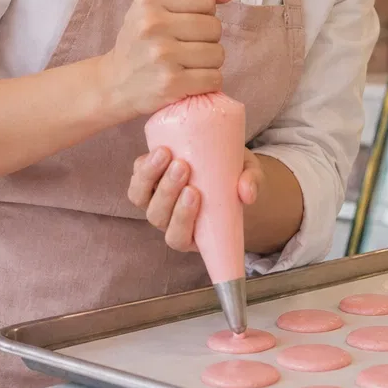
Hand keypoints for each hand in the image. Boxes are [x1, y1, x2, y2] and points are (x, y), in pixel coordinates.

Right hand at [93, 0, 233, 120]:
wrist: (115, 83)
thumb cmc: (142, 40)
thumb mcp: (156, 6)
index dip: (204, 12)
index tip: (186, 22)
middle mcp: (153, 24)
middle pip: (215, 27)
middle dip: (207, 38)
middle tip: (186, 46)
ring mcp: (162, 55)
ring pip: (218, 53)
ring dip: (209, 62)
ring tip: (188, 63)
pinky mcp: (171, 83)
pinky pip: (214, 78)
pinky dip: (208, 81)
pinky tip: (190, 80)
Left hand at [127, 146, 264, 251]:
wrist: (223, 160)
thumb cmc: (237, 179)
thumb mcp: (250, 178)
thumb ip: (251, 183)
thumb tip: (248, 193)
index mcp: (192, 232)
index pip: (179, 237)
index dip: (181, 220)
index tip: (195, 194)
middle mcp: (169, 220)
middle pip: (158, 216)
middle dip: (168, 191)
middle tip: (183, 167)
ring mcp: (155, 200)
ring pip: (141, 197)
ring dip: (151, 176)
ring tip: (167, 154)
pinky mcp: (147, 179)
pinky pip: (136, 178)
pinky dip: (143, 166)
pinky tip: (156, 151)